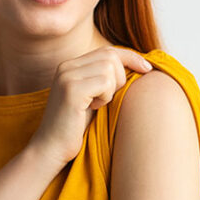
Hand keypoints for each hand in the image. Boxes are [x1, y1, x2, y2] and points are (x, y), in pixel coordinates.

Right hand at [28, 46, 152, 167]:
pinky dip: (106, 96)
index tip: (147, 69)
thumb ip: (104, 79)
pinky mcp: (71, 89)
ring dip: (112, 89)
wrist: (51, 148)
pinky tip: (93, 107)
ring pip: (109, 68)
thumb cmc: (75, 127)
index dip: (130, 57)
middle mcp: (67, 66)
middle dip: (121, 77)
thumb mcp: (92, 97)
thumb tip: (137, 66)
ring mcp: (67, 76)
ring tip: (98, 104)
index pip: (107, 51)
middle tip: (110, 98)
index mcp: (71, 66)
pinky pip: (105, 82)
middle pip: (110, 56)